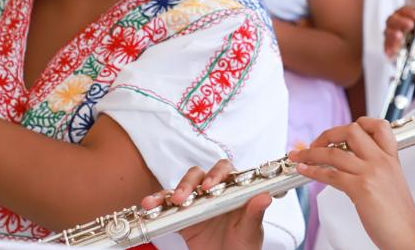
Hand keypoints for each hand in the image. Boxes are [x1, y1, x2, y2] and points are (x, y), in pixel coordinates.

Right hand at [141, 160, 270, 249]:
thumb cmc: (243, 248)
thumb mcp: (249, 234)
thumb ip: (254, 215)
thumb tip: (265, 197)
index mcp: (233, 192)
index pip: (226, 172)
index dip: (217, 174)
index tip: (209, 187)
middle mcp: (214, 194)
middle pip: (199, 176)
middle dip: (189, 183)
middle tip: (183, 197)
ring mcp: (197, 204)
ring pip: (182, 188)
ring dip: (171, 192)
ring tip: (166, 203)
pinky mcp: (182, 218)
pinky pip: (167, 207)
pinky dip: (157, 205)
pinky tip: (149, 206)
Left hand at [289, 118, 414, 249]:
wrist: (411, 236)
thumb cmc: (401, 217)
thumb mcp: (392, 183)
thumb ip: (376, 169)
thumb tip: (352, 164)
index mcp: (391, 158)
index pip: (378, 125)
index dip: (358, 123)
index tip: (341, 133)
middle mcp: (382, 161)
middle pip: (351, 130)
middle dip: (327, 134)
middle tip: (316, 144)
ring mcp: (371, 173)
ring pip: (334, 152)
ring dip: (310, 153)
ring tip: (298, 156)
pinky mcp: (361, 189)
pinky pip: (330, 173)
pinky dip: (312, 170)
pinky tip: (304, 170)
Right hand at [384, 5, 414, 57]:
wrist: (408, 49)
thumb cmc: (414, 35)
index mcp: (402, 16)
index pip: (403, 10)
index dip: (410, 12)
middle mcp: (393, 24)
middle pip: (392, 19)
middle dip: (401, 21)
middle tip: (410, 25)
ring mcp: (389, 35)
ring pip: (388, 32)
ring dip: (393, 34)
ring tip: (400, 35)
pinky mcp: (387, 47)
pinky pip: (386, 46)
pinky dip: (389, 48)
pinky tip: (392, 50)